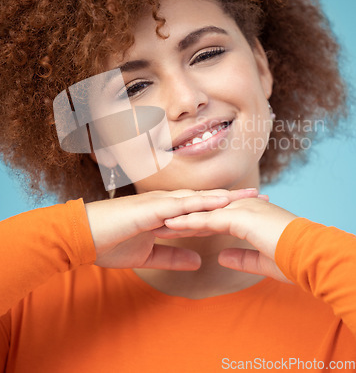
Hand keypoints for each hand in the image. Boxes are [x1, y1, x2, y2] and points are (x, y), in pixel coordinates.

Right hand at [85, 188, 262, 270]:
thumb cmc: (111, 243)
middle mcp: (166, 203)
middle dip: (234, 197)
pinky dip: (200, 203)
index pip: (201, 207)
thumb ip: (172, 255)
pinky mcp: (150, 209)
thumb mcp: (148, 254)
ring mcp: (159, 203)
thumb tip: (197, 259)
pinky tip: (219, 202)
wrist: (82, 238)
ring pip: (197, 197)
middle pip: (206, 198)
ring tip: (250, 195)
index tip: (248, 209)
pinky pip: (180, 205)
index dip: (225, 207)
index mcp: (166, 212)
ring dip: (224, 196)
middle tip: (261, 196)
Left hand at [163, 198, 296, 281]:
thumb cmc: (292, 259)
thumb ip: (240, 257)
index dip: (193, 223)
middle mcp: (241, 207)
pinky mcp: (240, 217)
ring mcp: (240, 209)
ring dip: (179, 219)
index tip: (174, 229)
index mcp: (247, 215)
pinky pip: (208, 219)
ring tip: (158, 224)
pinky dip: (188, 222)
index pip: (213, 217)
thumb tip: (222, 257)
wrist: (310, 256)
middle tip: (159, 223)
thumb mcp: (261, 260)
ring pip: (202, 212)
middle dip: (182, 218)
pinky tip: (172, 226)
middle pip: (204, 211)